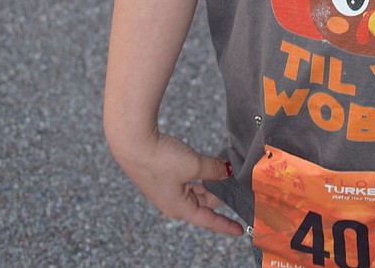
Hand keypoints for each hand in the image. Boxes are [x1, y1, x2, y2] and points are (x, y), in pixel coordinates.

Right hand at [112, 130, 244, 237]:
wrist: (133, 143)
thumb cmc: (161, 159)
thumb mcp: (194, 164)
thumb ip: (214, 169)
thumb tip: (228, 171)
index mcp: (180, 208)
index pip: (209, 220)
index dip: (226, 224)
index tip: (240, 230)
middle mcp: (172, 204)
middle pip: (204, 203)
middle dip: (218, 192)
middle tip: (230, 175)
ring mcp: (166, 191)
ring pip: (196, 191)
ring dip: (208, 182)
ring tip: (219, 168)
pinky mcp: (162, 177)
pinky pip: (187, 181)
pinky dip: (199, 175)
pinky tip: (204, 164)